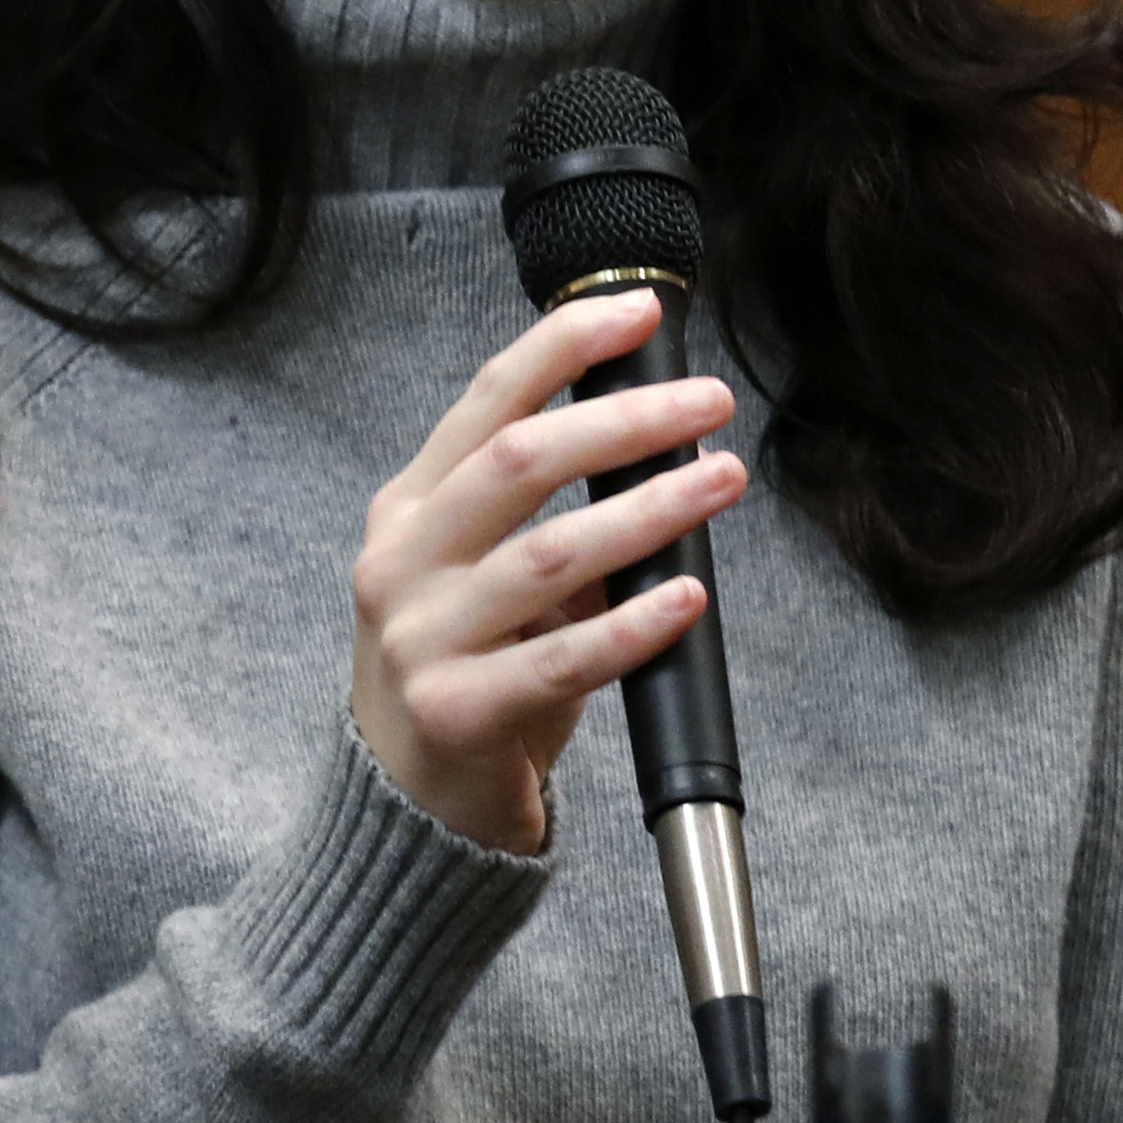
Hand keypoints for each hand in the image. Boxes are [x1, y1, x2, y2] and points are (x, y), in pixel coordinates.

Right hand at [350, 291, 746, 854]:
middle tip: (709, 405)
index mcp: (408, 509)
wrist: (406, 808)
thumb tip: (669, 439)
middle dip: (627, 421)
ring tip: (721, 480)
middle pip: (522, 461)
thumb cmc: (466, 673)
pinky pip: (562, 658)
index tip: (641, 314)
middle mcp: (402, 562)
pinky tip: (689, 597)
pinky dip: (634, 623)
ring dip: (650, 509)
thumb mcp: (483, 575)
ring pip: (552, 555)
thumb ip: (549, 512)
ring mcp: (420, 638)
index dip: (566, 346)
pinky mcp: (455, 712)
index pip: (488, 400)